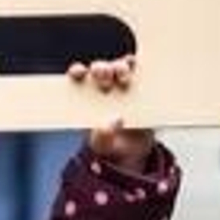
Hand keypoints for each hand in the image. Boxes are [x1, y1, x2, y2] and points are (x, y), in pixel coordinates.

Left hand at [68, 56, 155, 173]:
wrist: (132, 153)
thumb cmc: (110, 144)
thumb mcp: (103, 146)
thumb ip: (103, 137)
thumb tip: (113, 122)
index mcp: (87, 95)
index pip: (78, 76)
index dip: (77, 70)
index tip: (79, 73)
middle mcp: (104, 86)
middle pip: (101, 68)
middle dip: (102, 69)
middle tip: (105, 78)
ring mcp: (123, 85)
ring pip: (121, 66)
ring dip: (121, 67)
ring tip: (123, 78)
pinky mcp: (142, 89)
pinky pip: (141, 74)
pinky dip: (141, 70)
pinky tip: (140, 72)